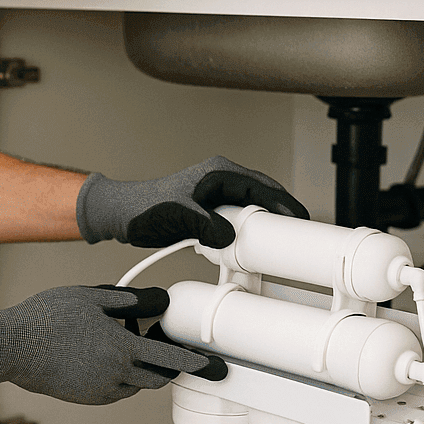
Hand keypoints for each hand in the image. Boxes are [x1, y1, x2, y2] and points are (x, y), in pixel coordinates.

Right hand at [0, 285, 208, 405]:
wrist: (11, 346)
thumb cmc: (47, 317)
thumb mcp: (92, 297)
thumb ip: (131, 301)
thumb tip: (160, 300)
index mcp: (121, 350)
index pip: (172, 361)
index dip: (198, 365)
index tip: (217, 369)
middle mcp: (114, 376)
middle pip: (158, 378)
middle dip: (166, 364)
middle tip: (159, 341)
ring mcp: (99, 391)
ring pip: (135, 384)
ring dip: (140, 368)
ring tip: (120, 339)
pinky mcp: (84, 397)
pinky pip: (114, 389)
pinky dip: (118, 375)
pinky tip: (100, 353)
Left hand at [76, 156, 307, 247]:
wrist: (123, 215)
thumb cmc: (144, 207)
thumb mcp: (178, 215)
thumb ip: (204, 224)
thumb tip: (228, 236)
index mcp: (218, 173)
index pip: (262, 186)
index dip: (284, 203)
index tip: (300, 219)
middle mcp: (221, 182)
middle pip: (262, 197)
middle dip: (280, 214)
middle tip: (297, 234)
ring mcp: (216, 198)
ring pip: (250, 211)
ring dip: (262, 226)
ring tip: (278, 244)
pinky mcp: (210, 213)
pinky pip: (237, 223)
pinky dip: (245, 235)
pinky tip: (250, 250)